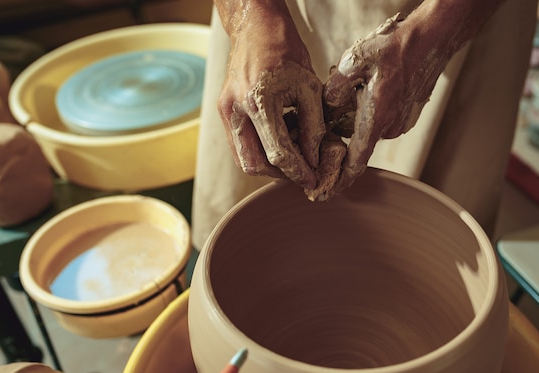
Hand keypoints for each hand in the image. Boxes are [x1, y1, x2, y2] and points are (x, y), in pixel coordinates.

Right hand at [215, 2, 325, 189]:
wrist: (255, 28)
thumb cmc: (285, 51)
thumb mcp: (309, 87)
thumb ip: (314, 126)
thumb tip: (314, 158)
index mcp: (258, 100)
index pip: (278, 153)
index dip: (298, 171)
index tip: (312, 179)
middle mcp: (236, 110)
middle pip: (253, 164)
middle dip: (280, 174)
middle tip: (301, 173)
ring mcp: (225, 112)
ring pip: (243, 159)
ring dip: (268, 166)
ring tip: (292, 159)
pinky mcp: (223, 113)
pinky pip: (239, 145)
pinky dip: (259, 152)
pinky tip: (278, 143)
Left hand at [324, 12, 447, 191]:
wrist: (431, 39)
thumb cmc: (395, 48)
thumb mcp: (354, 60)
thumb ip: (334, 87)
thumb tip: (327, 107)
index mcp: (376, 119)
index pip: (355, 162)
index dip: (338, 180)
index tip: (324, 193)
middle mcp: (389, 128)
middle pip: (355, 138)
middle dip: (341, 126)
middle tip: (334, 102)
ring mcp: (400, 123)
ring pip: (367, 126)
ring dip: (356, 113)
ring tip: (357, 84)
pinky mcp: (406, 116)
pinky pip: (380, 119)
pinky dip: (370, 108)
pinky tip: (371, 85)